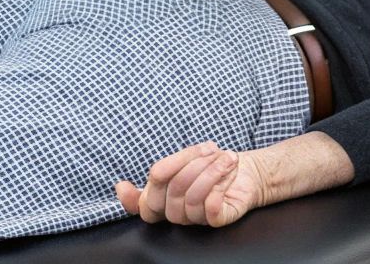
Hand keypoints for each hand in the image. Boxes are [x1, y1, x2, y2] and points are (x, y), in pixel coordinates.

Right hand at [116, 141, 264, 226]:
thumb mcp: (185, 160)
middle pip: (170, 190)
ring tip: (227, 158)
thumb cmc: (213, 163)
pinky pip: (210, 209)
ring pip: (191, 198)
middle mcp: (176, 213)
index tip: (133, 180)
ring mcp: (196, 219)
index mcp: (164, 199)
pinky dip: (220, 185)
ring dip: (211, 171)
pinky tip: (229, 173)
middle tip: (212, 149)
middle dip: (192, 162)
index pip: (142, 205)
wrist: (249, 170)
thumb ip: (161, 169)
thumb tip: (120, 187)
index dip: (132, 199)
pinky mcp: (217, 220)